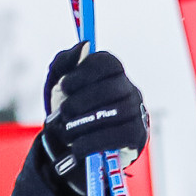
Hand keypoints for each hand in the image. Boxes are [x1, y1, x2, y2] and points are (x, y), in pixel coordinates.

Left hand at [40, 44, 147, 189]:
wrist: (70, 149)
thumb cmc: (69, 112)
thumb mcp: (57, 86)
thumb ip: (64, 63)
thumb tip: (84, 46)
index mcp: (112, 73)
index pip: (107, 62)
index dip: (84, 73)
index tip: (64, 86)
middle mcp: (129, 89)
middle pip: (110, 88)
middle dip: (79, 102)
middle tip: (64, 113)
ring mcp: (136, 112)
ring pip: (113, 113)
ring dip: (82, 125)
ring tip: (67, 133)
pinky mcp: (137, 136)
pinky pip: (118, 136)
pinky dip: (92, 142)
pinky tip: (78, 147)